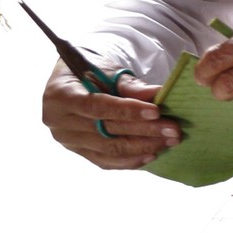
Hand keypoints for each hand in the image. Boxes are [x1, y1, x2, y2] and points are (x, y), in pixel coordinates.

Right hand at [41, 64, 177, 167]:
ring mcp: (67, 140)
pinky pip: (106, 161)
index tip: (156, 111)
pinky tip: (153, 155)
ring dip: (143, 147)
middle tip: (174, 129)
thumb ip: (130, 85)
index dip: (127, 110)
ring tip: (170, 140)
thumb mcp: (108, 71)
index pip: (96, 106)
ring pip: (109, 149)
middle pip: (106, 130)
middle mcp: (58, 121)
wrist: (76, 82)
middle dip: (145, 130)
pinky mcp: (79, 152)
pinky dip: (131, 160)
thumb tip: (158, 93)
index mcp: (59, 95)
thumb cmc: (92, 71)